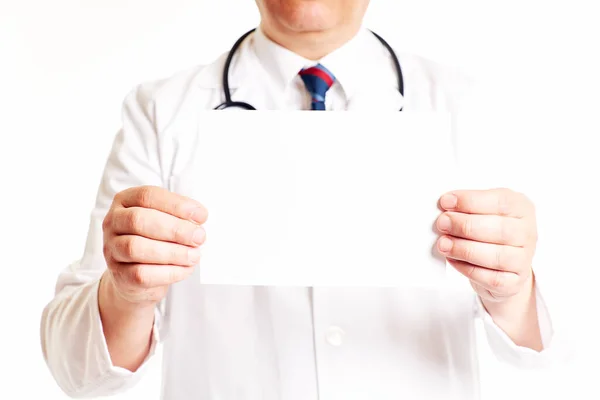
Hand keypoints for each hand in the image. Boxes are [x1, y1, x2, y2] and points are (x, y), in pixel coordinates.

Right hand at [102, 186, 207, 306]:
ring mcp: (111, 249)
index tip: (201, 216)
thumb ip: (180, 217)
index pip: (148, 196)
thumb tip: (198, 220)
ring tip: (194, 255)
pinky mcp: (118, 274)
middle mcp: (113, 222)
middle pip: (139, 220)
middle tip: (199, 237)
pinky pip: (141, 274)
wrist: (137, 277)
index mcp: (125, 201)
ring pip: (136, 247)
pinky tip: (186, 269)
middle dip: (175, 229)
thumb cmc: (156, 241)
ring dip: (172, 252)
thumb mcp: (166, 222)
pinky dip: (169, 272)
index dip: (176, 205)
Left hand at [435, 188, 537, 302]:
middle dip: (465, 225)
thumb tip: (445, 205)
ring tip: (443, 244)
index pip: (502, 202)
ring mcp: (523, 259)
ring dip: (464, 249)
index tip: (446, 201)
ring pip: (496, 256)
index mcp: (521, 208)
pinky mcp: (513, 282)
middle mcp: (527, 233)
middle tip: (442, 223)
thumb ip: (468, 207)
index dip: (471, 201)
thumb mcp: (482, 211)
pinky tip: (452, 260)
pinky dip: (467, 269)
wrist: (502, 266)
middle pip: (500, 229)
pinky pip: (490, 278)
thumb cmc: (488, 231)